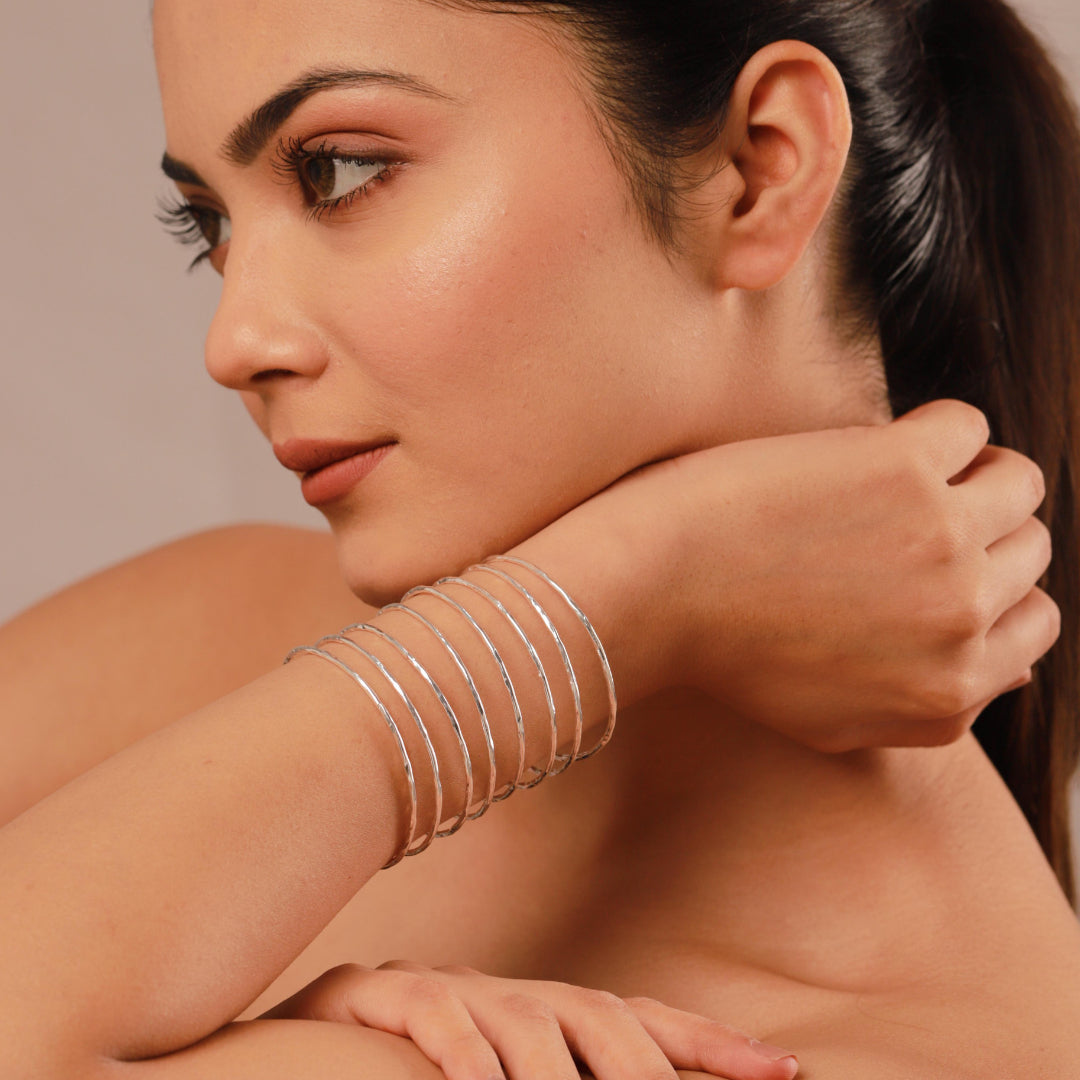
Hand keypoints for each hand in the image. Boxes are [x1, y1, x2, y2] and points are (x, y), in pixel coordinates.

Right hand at [259, 960, 799, 1079]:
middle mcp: (496, 994)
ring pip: (523, 1019)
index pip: (635, 1020)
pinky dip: (465, 1051)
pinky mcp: (371, 996)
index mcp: (531, 1015)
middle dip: (652, 1064)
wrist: (270, 1058)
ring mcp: (437, 988)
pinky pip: (432, 1019)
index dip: (706, 1045)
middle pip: (594, 1012)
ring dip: (560, 1075)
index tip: (783, 1072)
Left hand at [517, 399, 1058, 751]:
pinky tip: (870, 446)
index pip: (1034, 626)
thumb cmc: (724, 650)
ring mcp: (943, 543)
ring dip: (970, 469)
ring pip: (1017, 484)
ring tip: (901, 471)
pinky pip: (967, 428)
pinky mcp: (904, 471)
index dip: (991, 586)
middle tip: (907, 509)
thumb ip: (932, 706)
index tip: (939, 559)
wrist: (648, 595)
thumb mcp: (837, 719)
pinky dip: (933, 427)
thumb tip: (1012, 667)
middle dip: (978, 527)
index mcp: (950, 693)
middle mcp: (962, 623)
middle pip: (1026, 549)